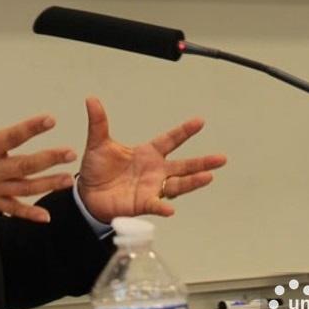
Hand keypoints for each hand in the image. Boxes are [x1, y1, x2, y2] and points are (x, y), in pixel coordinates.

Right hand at [0, 98, 76, 222]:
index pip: (12, 136)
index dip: (31, 127)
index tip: (49, 119)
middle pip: (26, 164)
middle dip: (50, 158)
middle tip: (70, 152)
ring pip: (26, 188)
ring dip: (48, 184)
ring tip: (67, 180)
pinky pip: (12, 210)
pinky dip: (29, 214)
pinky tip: (44, 216)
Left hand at [77, 97, 226, 220]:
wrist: (87, 194)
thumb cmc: (97, 169)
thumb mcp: (97, 143)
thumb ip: (98, 122)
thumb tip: (92, 99)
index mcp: (147, 153)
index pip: (170, 140)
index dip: (184, 131)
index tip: (199, 122)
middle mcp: (155, 171)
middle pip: (183, 165)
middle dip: (202, 162)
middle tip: (221, 159)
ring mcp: (151, 188)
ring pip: (177, 185)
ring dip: (192, 182)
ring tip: (208, 177)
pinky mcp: (142, 204)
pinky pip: (154, 205)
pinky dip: (161, 208)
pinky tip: (169, 210)